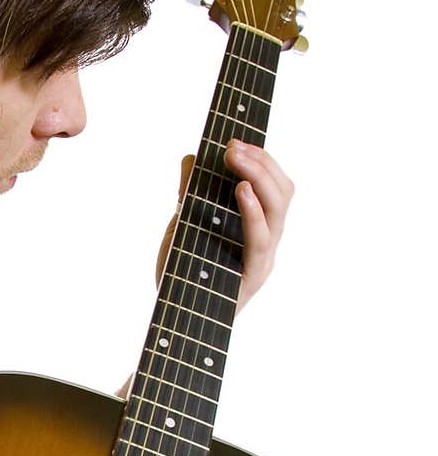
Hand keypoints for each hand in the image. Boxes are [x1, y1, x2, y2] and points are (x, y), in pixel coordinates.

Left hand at [156, 145, 294, 310]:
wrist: (171, 318)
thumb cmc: (182, 274)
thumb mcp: (184, 226)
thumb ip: (190, 195)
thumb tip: (191, 157)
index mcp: (258, 226)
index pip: (276, 185)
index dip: (263, 158)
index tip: (235, 137)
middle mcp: (267, 241)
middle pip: (284, 192)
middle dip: (261, 161)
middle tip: (232, 145)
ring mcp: (264, 259)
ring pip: (279, 210)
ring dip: (259, 176)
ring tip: (236, 157)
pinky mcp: (253, 276)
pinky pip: (261, 240)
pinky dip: (253, 212)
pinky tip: (241, 191)